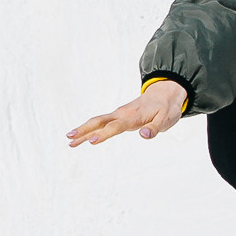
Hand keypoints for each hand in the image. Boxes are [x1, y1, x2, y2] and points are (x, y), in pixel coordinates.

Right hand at [70, 80, 187, 148]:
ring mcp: (119, 114)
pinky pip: (102, 122)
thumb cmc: (166, 108)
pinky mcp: (119, 116)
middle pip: (99, 122)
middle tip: (69, 138)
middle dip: (84, 130)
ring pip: (98, 122)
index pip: (116, 127)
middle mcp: (122, 114)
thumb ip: (155, 128)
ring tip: (70, 140)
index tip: (92, 141)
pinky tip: (84, 136)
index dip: (104, 134)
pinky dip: (90, 129)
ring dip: (83, 130)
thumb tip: (144, 135)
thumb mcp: (166, 120)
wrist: (165, 94)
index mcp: (133, 116)